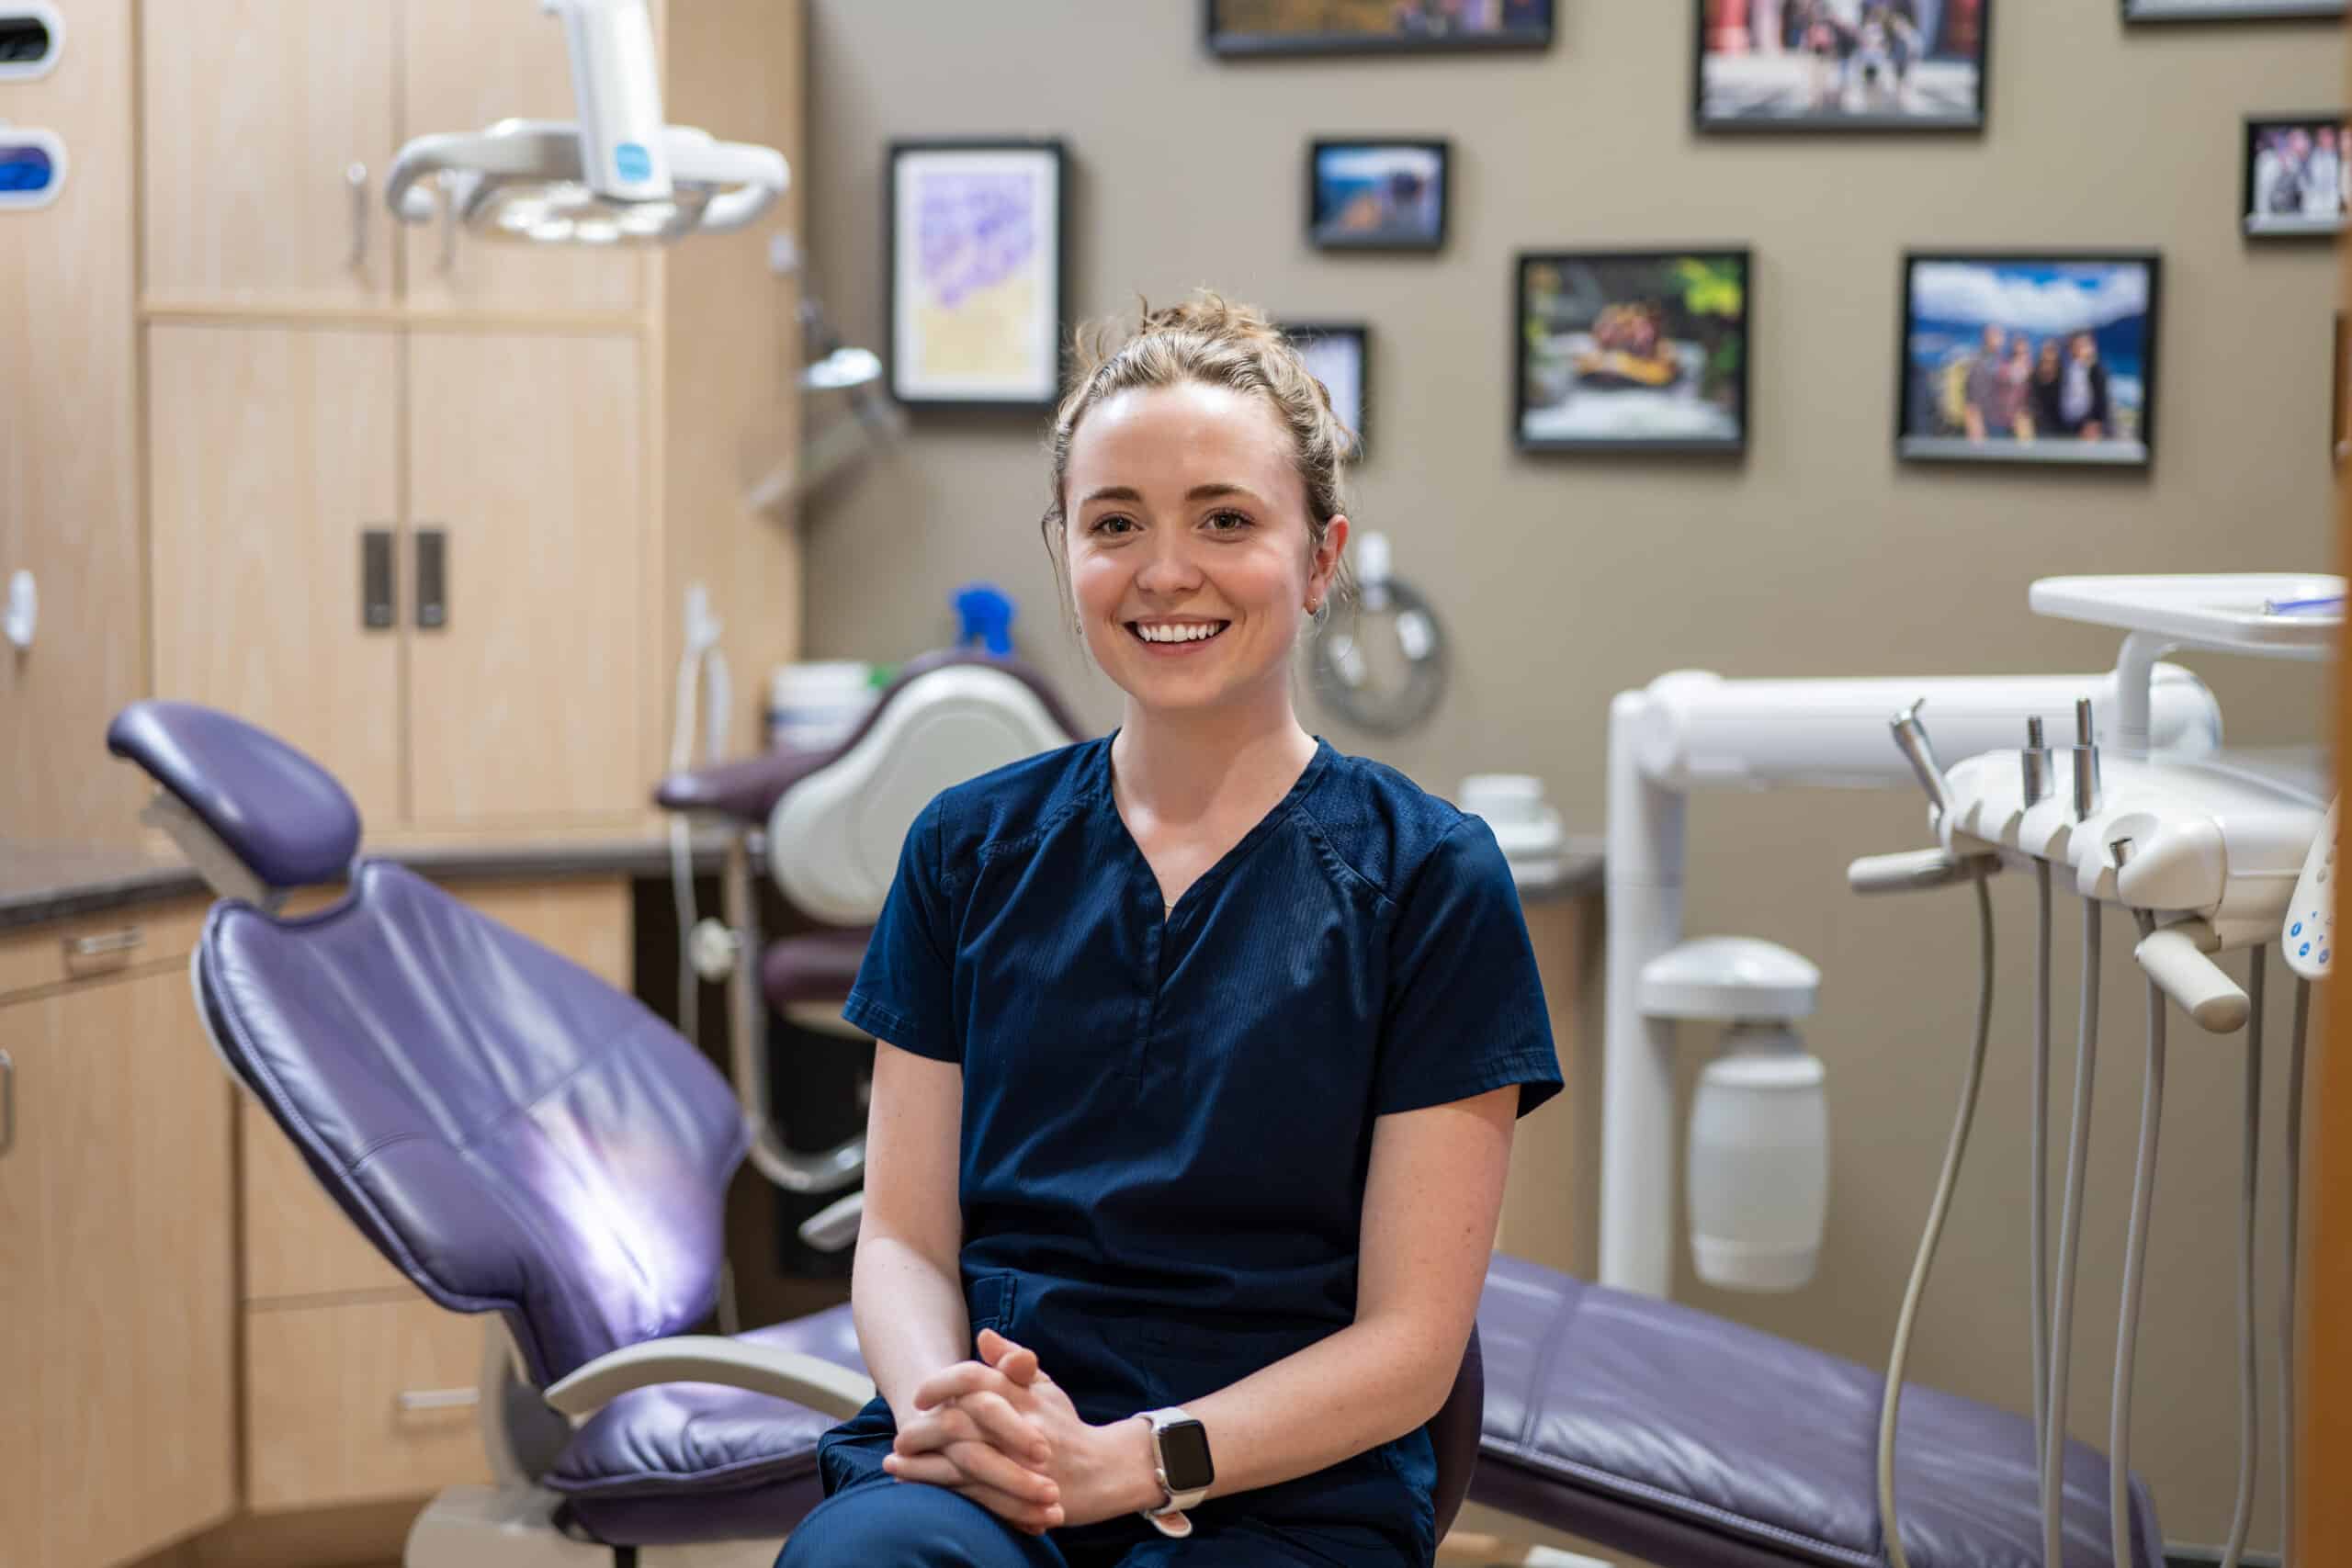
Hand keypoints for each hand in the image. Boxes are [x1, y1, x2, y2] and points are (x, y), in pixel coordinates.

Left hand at [886, 1336, 1061, 1533]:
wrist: (1104, 1472)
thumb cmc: (1066, 1426)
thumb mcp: (1045, 1386)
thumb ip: (1013, 1360)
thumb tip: (983, 1335)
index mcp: (1025, 1396)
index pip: (974, 1379)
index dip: (940, 1384)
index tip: (919, 1396)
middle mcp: (1021, 1428)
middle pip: (960, 1422)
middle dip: (922, 1429)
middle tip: (900, 1435)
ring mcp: (1021, 1465)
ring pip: (960, 1462)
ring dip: (921, 1464)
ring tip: (894, 1462)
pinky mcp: (1020, 1498)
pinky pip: (973, 1494)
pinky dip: (941, 1490)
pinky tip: (919, 1487)